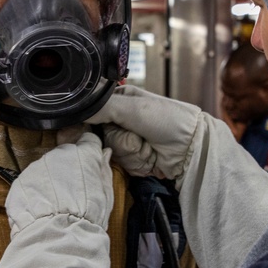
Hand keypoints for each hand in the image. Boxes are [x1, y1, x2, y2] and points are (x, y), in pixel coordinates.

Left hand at [6, 131, 113, 236]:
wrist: (59, 238)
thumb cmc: (89, 219)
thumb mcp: (106, 194)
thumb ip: (104, 169)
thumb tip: (104, 152)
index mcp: (83, 154)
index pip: (88, 141)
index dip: (89, 152)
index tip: (89, 164)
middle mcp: (58, 154)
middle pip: (64, 154)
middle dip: (68, 167)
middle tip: (73, 191)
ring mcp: (36, 167)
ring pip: (45, 167)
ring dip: (50, 180)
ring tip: (56, 204)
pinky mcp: (20, 181)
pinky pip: (30, 182)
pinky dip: (35, 192)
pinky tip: (43, 209)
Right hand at [87, 85, 202, 181]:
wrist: (192, 148)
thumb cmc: (167, 120)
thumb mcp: (133, 107)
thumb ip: (102, 108)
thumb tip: (76, 110)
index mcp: (120, 101)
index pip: (92, 113)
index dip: (94, 123)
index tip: (101, 128)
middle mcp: (121, 120)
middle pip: (101, 137)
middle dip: (121, 140)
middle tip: (138, 136)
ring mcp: (128, 141)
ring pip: (112, 153)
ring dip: (132, 153)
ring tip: (148, 146)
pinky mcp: (135, 160)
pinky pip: (123, 166)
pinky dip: (138, 163)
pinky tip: (152, 157)